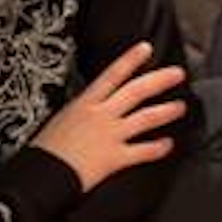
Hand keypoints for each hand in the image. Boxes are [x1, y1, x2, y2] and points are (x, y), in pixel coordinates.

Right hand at [32, 41, 187, 191]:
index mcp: (84, 103)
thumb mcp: (62, 118)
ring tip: (181, 107)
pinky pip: (143, 151)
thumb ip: (82, 111)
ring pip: (145, 118)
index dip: (130, 59)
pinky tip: (169, 144)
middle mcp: (100, 115)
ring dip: (166, 111)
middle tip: (177, 74)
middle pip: (135, 91)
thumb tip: (93, 106)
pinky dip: (158, 148)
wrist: (41, 173)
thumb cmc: (46, 148)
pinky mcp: (114, 157)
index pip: (112, 74)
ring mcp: (109, 135)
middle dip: (159, 80)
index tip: (146, 48)